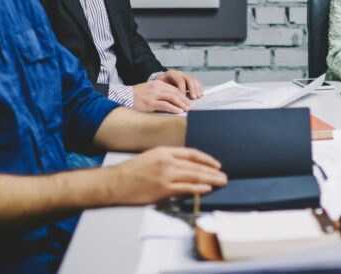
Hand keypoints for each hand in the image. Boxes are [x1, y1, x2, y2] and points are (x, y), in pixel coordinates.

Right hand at [108, 146, 226, 204]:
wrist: (116, 182)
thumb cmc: (132, 170)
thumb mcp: (151, 156)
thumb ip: (168, 158)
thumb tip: (186, 165)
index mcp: (164, 151)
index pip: (192, 153)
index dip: (206, 159)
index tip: (216, 164)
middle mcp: (167, 162)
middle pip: (196, 166)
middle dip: (212, 171)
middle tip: (223, 175)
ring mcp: (166, 176)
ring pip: (194, 177)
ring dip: (210, 180)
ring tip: (220, 182)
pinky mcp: (163, 190)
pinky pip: (185, 189)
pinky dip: (198, 189)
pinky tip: (206, 189)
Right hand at [132, 81, 190, 113]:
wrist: (123, 97)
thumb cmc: (136, 96)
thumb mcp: (149, 90)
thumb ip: (159, 92)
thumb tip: (170, 100)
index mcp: (157, 83)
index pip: (173, 88)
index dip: (182, 95)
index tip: (187, 101)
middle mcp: (156, 87)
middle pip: (175, 92)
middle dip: (184, 99)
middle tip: (190, 106)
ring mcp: (153, 95)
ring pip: (172, 98)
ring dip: (181, 104)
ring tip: (187, 109)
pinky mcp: (150, 103)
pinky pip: (165, 105)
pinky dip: (173, 108)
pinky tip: (179, 111)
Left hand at [154, 70, 203, 98]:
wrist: (160, 80)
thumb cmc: (158, 84)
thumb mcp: (158, 85)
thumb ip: (163, 90)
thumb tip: (168, 98)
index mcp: (172, 74)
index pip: (180, 80)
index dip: (182, 89)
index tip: (183, 97)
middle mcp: (180, 74)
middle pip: (189, 79)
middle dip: (192, 89)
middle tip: (193, 97)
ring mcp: (186, 76)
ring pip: (194, 80)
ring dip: (197, 89)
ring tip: (197, 97)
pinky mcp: (190, 80)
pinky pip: (197, 82)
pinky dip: (200, 88)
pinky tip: (200, 94)